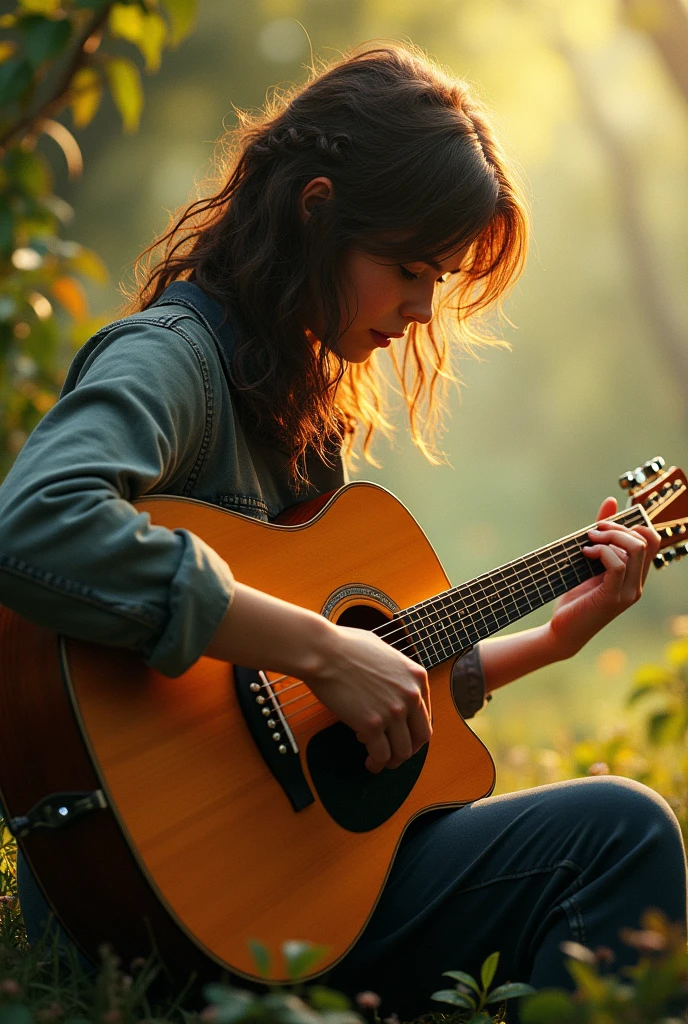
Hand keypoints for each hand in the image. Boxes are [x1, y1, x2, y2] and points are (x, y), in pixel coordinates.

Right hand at [304, 624, 431, 773]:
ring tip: (379, 761)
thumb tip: (393, 684)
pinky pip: (381, 754)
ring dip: (392, 760)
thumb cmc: (345, 646)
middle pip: (421, 736)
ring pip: (403, 751)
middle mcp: (411, 695)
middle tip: (395, 754)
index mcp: (417, 677)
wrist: (323, 651)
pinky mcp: (372, 725)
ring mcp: (393, 711)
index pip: (426, 715)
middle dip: (408, 749)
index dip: (413, 730)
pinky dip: (376, 762)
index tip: (402, 735)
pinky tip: (369, 761)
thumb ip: (396, 671)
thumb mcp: (384, 652)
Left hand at [547, 496, 660, 657]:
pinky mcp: (613, 598)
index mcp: (635, 574)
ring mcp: (628, 592)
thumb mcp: (587, 560)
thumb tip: (612, 501)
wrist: (561, 630)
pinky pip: (618, 565)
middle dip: (618, 527)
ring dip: (609, 537)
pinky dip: (602, 552)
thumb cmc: (574, 596)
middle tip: (593, 532)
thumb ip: (601, 534)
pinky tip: (585, 553)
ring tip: (587, 541)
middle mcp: (637, 583)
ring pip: (635, 549)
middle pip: (645, 540)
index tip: (604, 524)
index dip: (631, 524)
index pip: (652, 539)